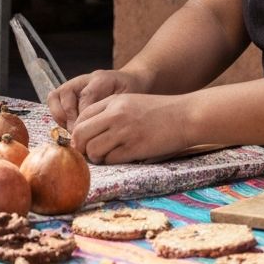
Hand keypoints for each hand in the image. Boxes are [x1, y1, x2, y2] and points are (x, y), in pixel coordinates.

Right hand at [48, 68, 143, 129]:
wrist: (130, 82)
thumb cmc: (130, 94)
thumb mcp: (128, 101)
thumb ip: (114, 110)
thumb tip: (99, 126)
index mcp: (101, 79)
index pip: (86, 96)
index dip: (84, 116)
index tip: (88, 131)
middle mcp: (84, 80)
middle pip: (65, 93)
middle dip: (70, 117)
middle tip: (78, 134)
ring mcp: (74, 84)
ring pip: (55, 96)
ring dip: (61, 116)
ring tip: (72, 130)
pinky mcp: (67, 91)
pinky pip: (53, 101)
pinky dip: (58, 115)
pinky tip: (69, 126)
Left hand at [70, 92, 192, 163]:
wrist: (185, 116)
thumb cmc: (159, 111)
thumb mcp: (131, 102)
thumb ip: (109, 112)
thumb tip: (87, 132)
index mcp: (114, 102)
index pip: (81, 117)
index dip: (77, 132)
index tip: (83, 141)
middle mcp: (115, 115)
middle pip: (81, 134)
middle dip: (81, 147)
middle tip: (89, 152)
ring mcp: (124, 132)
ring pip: (92, 150)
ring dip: (96, 157)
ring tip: (107, 155)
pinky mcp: (135, 148)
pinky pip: (111, 160)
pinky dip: (112, 161)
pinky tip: (122, 156)